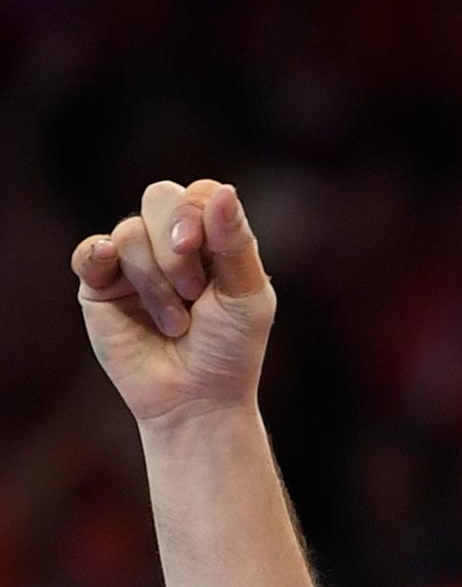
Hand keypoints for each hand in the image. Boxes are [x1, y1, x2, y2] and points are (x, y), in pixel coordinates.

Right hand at [71, 180, 277, 428]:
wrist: (195, 397)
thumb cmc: (230, 348)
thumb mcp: (246, 295)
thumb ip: (235, 243)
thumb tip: (222, 189)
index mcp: (212, 239)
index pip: (198, 193)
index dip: (195, 212)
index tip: (198, 249)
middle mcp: (170, 243)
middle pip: (160, 197)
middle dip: (176, 244)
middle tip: (193, 291)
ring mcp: (133, 262)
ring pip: (130, 232)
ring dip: (156, 281)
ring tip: (175, 322)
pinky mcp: (99, 284)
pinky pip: (90, 250)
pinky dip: (99, 256)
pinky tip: (111, 273)